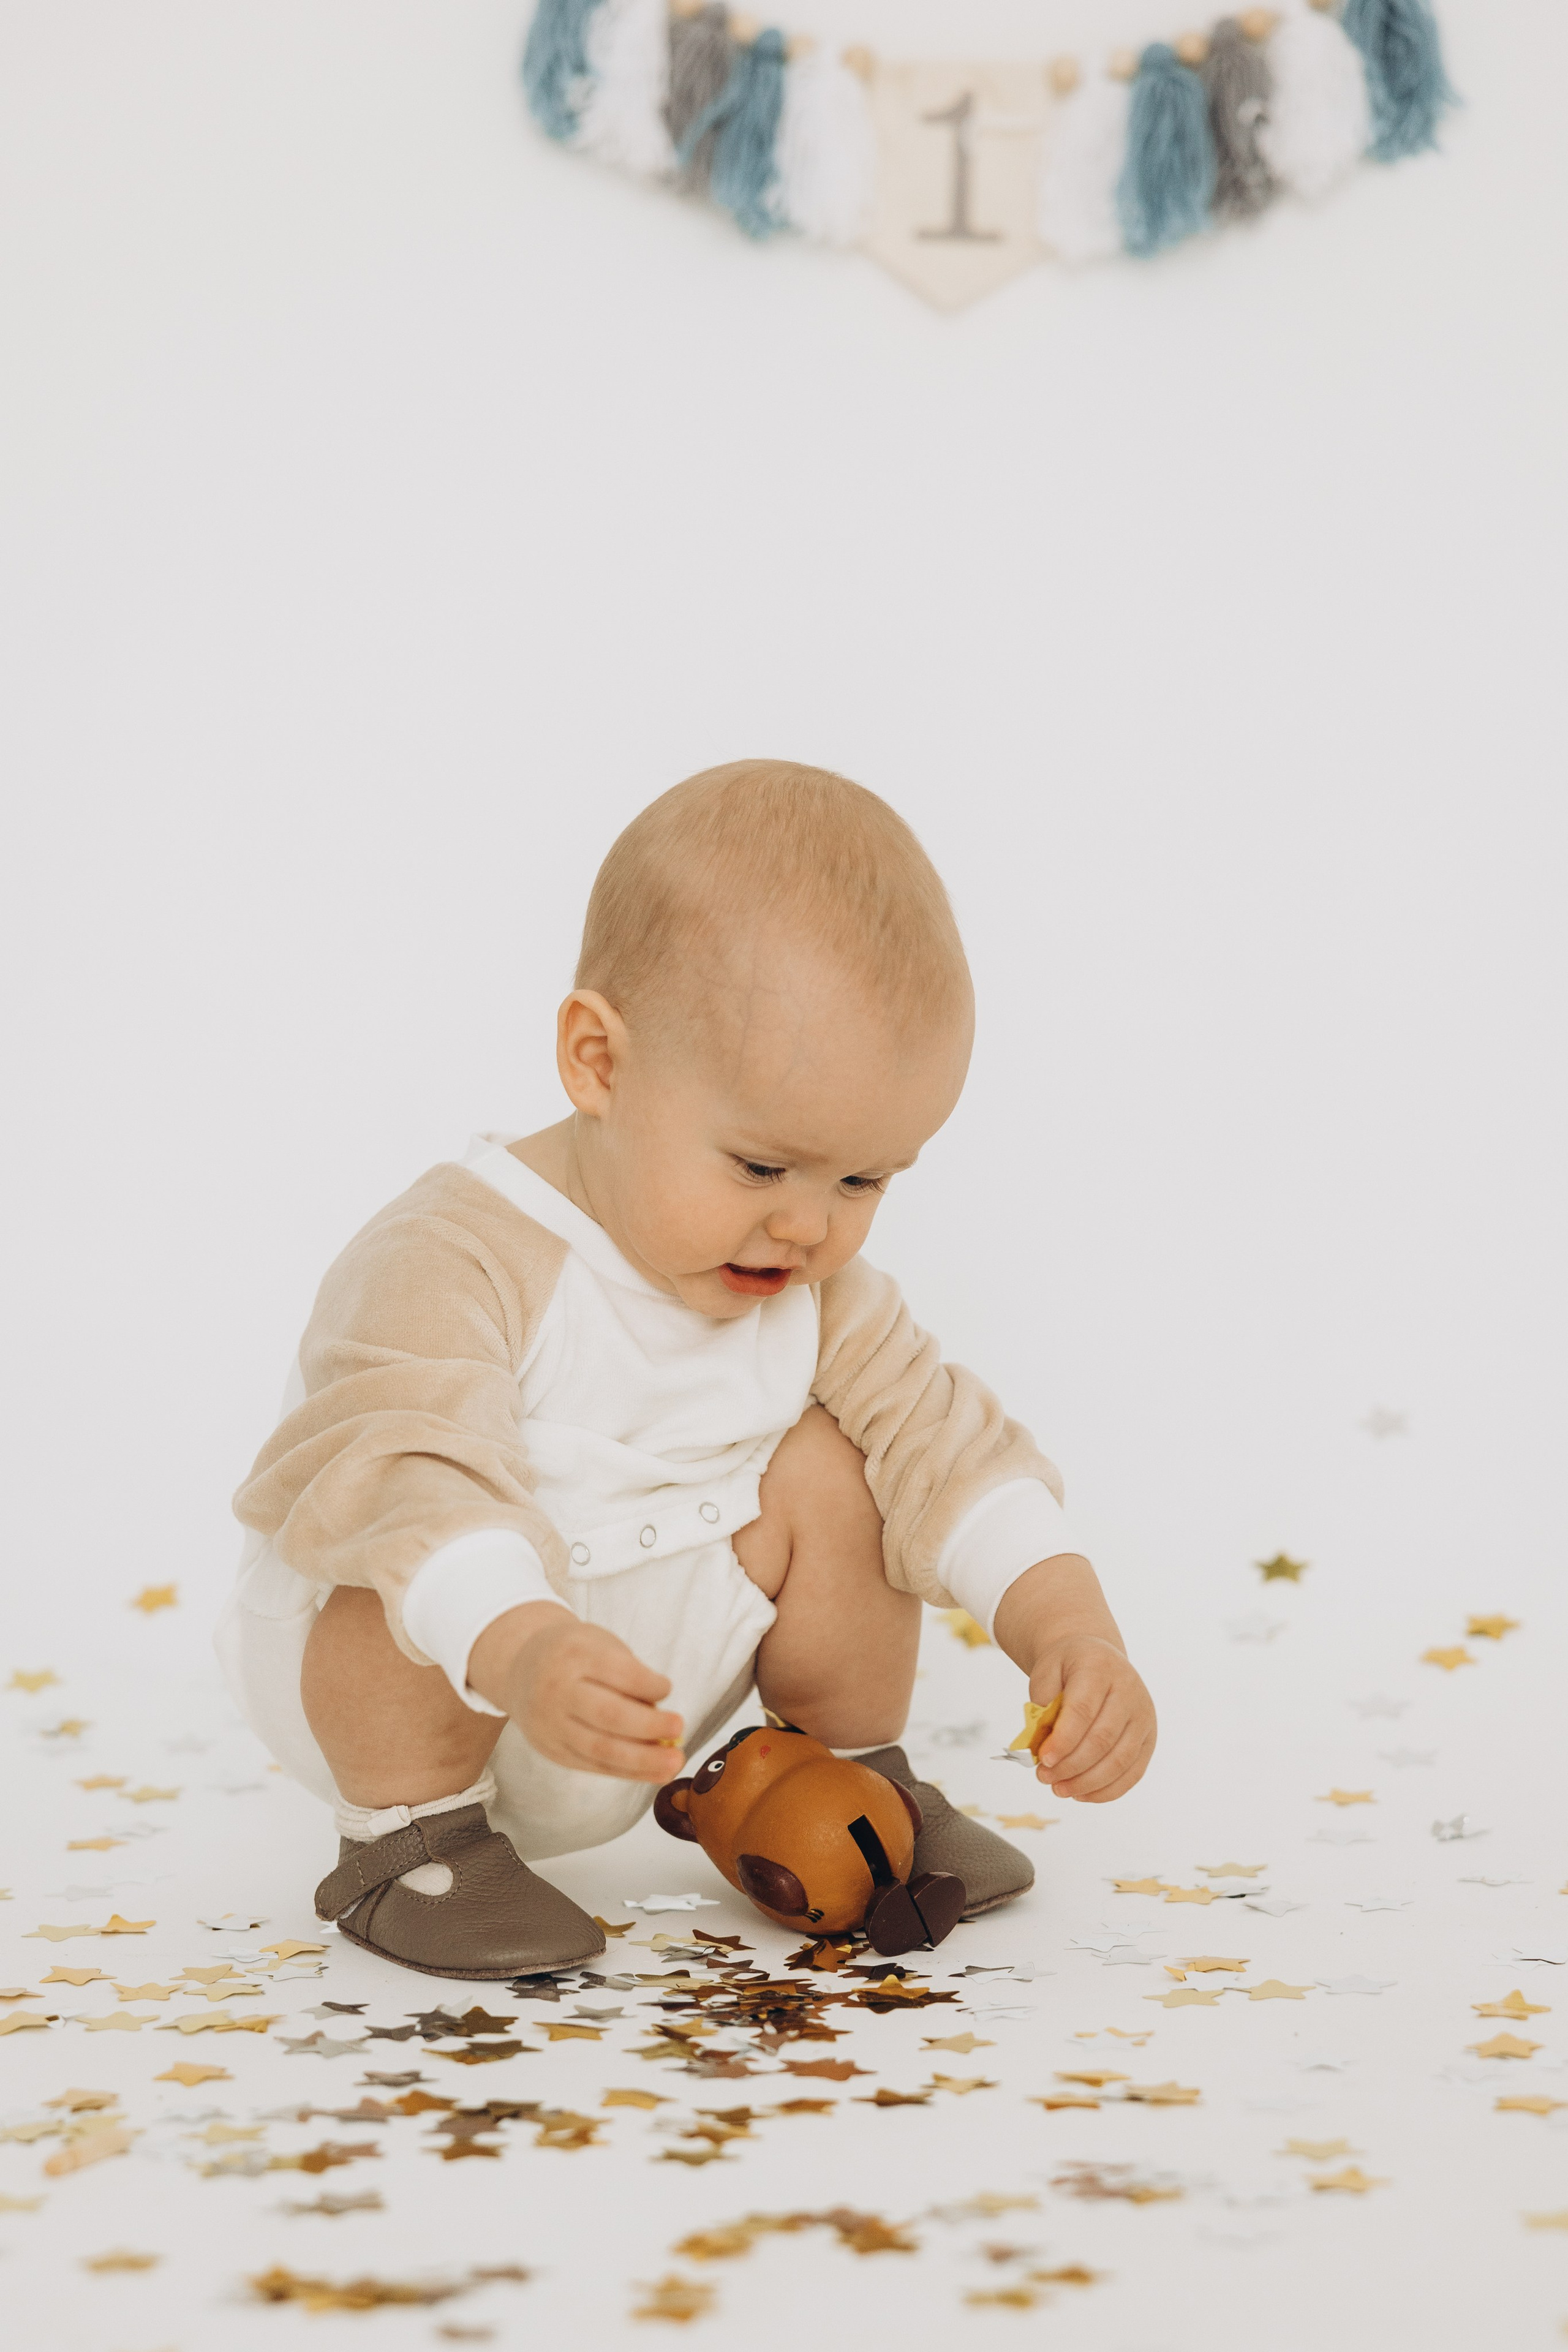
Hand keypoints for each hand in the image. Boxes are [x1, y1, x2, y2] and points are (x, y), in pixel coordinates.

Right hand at [469, 1603, 685, 1782]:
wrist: (520, 1666)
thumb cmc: (574, 1654)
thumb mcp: (599, 1645)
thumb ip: (629, 1676)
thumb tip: (663, 1720)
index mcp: (573, 1654)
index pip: (618, 1673)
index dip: (648, 1684)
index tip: (667, 1687)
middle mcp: (558, 1690)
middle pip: (608, 1714)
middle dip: (649, 1726)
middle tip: (679, 1727)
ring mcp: (551, 1724)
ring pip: (600, 1749)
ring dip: (643, 1760)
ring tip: (674, 1762)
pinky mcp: (552, 1750)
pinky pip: (593, 1765)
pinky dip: (628, 1772)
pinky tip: (654, 1772)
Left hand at [1028, 1633, 1155, 1801]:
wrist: (1097, 1658)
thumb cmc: (1068, 1668)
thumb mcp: (1046, 1672)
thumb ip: (1042, 1705)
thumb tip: (1041, 1746)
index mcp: (1100, 1668)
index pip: (1083, 1710)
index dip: (1063, 1740)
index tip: (1042, 1759)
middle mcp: (1129, 1691)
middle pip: (1102, 1739)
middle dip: (1071, 1765)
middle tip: (1044, 1777)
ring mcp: (1143, 1716)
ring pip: (1120, 1760)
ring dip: (1087, 1782)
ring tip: (1059, 1789)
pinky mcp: (1149, 1738)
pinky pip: (1133, 1772)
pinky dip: (1107, 1790)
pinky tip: (1082, 1794)